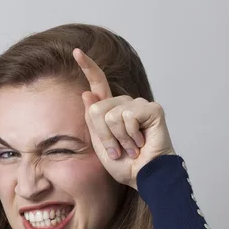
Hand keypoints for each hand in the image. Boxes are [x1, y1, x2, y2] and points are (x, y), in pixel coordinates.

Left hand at [73, 48, 176, 189]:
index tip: (76, 52)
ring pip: (111, 114)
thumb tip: (87, 92)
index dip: (88, 67)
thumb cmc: (123, 163)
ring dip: (117, 138)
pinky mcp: (152, 109)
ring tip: (130, 147)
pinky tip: (140, 143)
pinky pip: (127, 117)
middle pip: (96, 108)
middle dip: (103, 135)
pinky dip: (130, 135)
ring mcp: (139, 105)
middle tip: (118, 149)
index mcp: (111, 110)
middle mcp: (124, 104)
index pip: (98, 84)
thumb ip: (93, 119)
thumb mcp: (99, 143)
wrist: (141, 176)